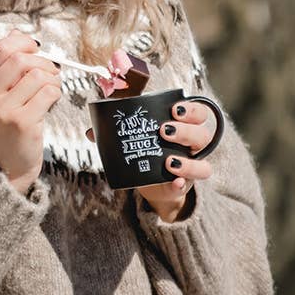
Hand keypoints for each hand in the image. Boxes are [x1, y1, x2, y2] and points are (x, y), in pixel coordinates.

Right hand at [0, 30, 61, 195]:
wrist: (6, 166)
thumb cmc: (7, 127)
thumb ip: (6, 68)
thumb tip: (20, 36)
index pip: (1, 48)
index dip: (23, 42)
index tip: (36, 49)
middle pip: (22, 59)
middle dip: (43, 62)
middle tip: (50, 73)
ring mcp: (3, 110)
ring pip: (38, 75)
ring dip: (53, 79)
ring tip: (50, 90)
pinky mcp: (22, 122)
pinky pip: (48, 93)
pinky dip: (56, 93)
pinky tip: (51, 102)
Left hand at [85, 97, 216, 222]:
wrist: (148, 180)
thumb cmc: (145, 149)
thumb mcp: (133, 137)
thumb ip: (114, 131)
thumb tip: (91, 131)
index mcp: (183, 126)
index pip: (199, 113)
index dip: (192, 110)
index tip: (174, 109)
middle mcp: (193, 145)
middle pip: (202, 135)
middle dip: (185, 131)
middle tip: (164, 131)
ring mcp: (191, 166)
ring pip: (204, 164)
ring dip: (188, 162)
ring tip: (168, 162)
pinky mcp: (184, 185)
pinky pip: (189, 185)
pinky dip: (181, 184)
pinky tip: (173, 182)